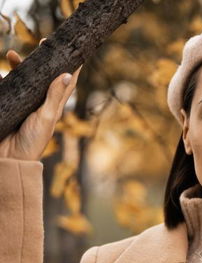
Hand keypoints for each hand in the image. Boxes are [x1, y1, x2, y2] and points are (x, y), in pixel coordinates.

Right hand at [0, 38, 82, 161]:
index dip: (71, 66)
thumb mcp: (46, 117)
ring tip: (11, 54)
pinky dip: (1, 79)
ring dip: (18, 66)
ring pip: (23, 79)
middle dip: (42, 60)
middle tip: (42, 43)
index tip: (72, 49)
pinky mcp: (9, 104)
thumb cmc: (33, 141)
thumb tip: (67, 74)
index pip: (65, 82)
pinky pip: (5, 87)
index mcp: (54, 105)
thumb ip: (54, 97)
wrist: (12, 158)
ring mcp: (24, 103)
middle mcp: (40, 102)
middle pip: (43, 76)